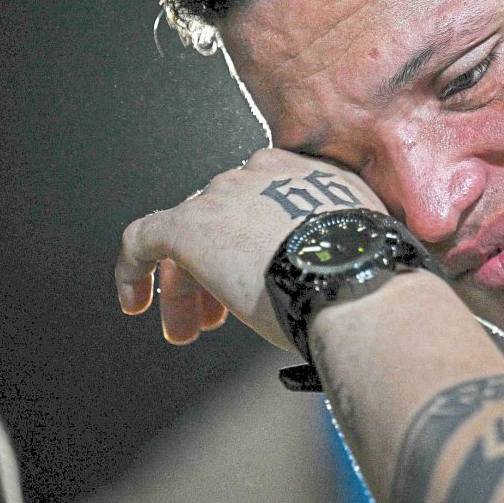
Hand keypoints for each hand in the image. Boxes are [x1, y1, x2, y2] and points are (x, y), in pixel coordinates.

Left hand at [115, 148, 386, 348]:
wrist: (352, 277)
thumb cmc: (369, 273)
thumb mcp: (361, 246)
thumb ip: (341, 248)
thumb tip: (343, 282)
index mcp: (310, 173)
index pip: (266, 200)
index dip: (255, 243)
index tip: (258, 278)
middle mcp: (263, 173)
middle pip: (225, 218)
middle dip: (220, 269)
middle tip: (219, 316)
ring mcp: (223, 196)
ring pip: (189, 234)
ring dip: (188, 285)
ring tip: (189, 329)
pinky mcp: (187, 226)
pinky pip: (143, 239)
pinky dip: (134, 269)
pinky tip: (135, 302)